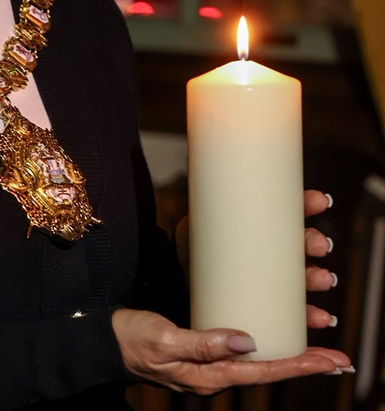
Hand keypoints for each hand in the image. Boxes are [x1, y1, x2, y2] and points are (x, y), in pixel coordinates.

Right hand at [111, 309, 351, 395]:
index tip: (328, 360)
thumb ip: (203, 343)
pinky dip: (265, 346)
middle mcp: (215, 374)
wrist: (107, 342)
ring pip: (259, 362)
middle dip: (304, 363)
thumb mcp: (164, 338)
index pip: (264, 370)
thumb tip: (247, 340)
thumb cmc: (132, 339)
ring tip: (317, 350)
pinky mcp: (203, 350)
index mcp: (209, 375)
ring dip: (289, 356)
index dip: (298, 365)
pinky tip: (273, 337)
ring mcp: (210, 364)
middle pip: (269, 369)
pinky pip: (243, 352)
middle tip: (338, 358)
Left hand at [176, 191, 339, 329]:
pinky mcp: (269, 302)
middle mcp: (273, 247)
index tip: (320, 202)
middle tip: (319, 246)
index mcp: (260, 221)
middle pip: (302, 241)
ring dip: (319, 277)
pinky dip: (312, 314)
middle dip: (314, 242)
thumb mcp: (198, 223)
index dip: (308, 203)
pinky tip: (322, 318)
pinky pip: (296, 310)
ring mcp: (273, 275)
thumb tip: (211, 188)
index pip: (288, 208)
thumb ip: (205, 212)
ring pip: (305, 275)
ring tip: (324, 280)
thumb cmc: (196, 242)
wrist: (182, 274)